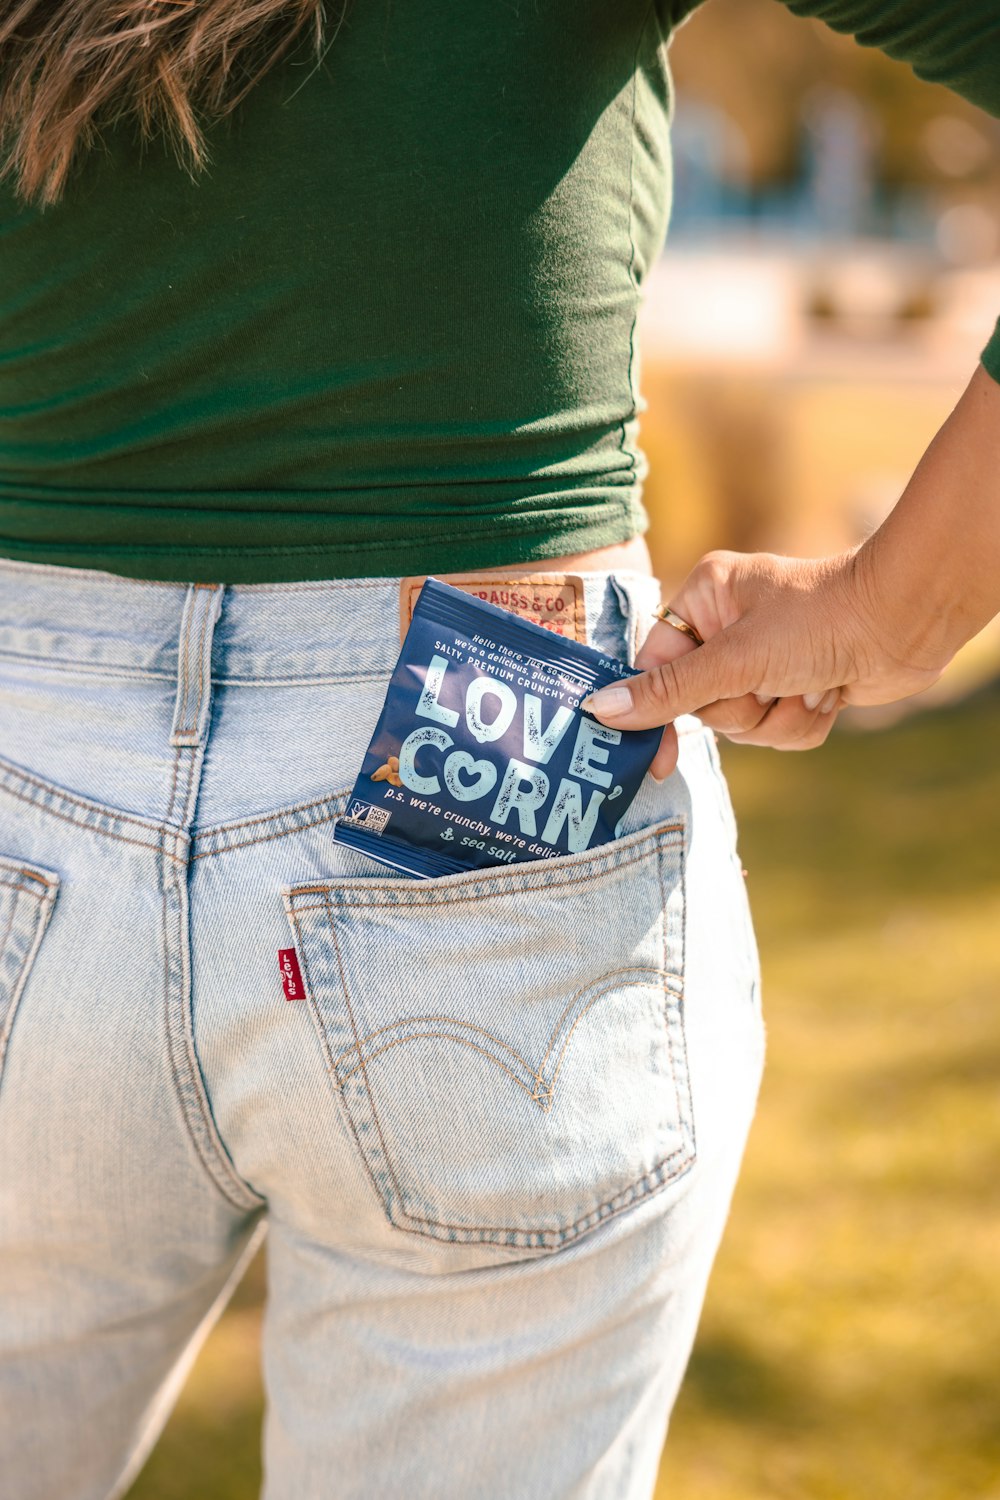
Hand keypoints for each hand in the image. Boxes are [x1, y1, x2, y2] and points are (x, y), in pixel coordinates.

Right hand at [587, 547, 948, 778]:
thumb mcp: (735, 659)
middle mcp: (730, 626)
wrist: (906, 623)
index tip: (657, 762)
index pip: (657, 666)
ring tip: (809, 685)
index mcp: (705, 599)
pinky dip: (803, 722)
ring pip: (742, 725)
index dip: (658, 711)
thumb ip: (668, 691)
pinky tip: (829, 695)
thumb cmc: (820, 620)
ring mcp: (766, 658)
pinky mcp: (799, 684)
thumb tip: (600, 711)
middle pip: (701, 705)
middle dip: (743, 709)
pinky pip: (778, 730)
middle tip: (772, 683)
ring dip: (778, 718)